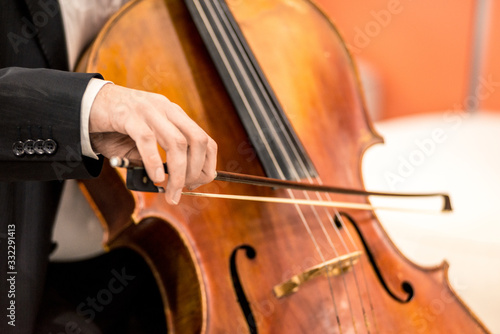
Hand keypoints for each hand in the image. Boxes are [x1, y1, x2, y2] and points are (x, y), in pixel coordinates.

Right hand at [89, 84, 216, 204]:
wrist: (86, 106)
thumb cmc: (116, 128)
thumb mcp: (144, 144)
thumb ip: (158, 160)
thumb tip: (173, 185)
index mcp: (174, 115)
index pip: (205, 139)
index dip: (207, 164)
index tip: (200, 183)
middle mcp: (166, 109)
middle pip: (197, 141)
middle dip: (196, 171)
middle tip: (185, 190)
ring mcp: (149, 110)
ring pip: (176, 143)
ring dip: (178, 173)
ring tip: (172, 192)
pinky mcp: (128, 115)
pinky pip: (147, 140)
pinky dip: (154, 162)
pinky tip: (156, 178)